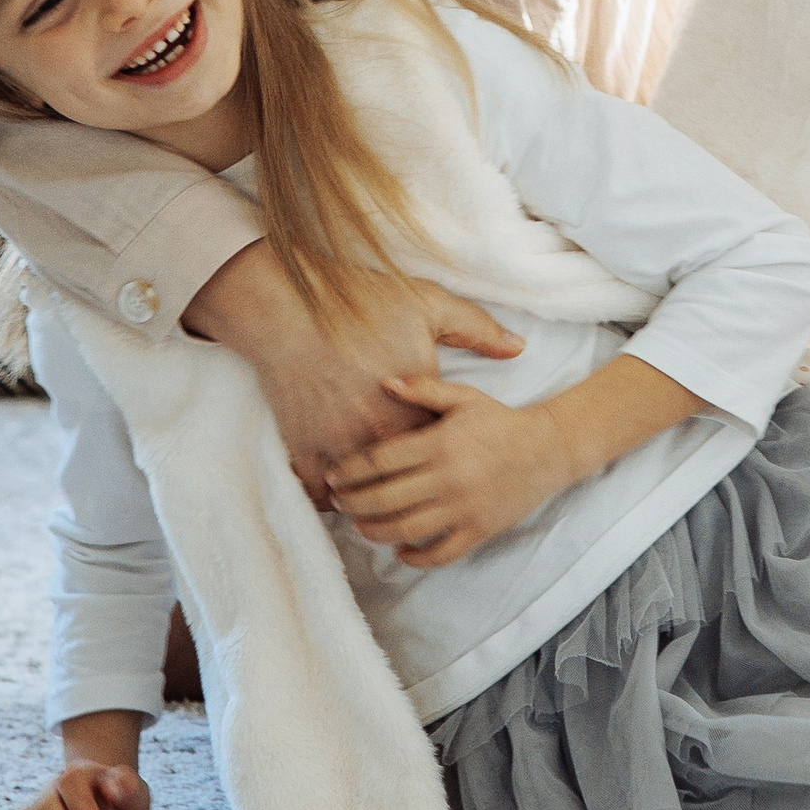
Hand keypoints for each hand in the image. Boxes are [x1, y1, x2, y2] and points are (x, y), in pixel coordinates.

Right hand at [185, 242, 522, 509]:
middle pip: (401, 484)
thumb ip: (477, 330)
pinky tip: (335, 500)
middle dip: (411, 492)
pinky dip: (326, 499)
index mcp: (412, 408)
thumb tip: (518, 348)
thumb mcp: (429, 305)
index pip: (439, 453)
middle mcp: (377, 435)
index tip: (451, 461)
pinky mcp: (302, 446)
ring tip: (377, 507)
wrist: (292, 306)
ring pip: (360, 495)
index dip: (445, 459)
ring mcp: (337, 446)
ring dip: (368, 502)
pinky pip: (316, 491)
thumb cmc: (362, 302)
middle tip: (419, 497)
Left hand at [329, 374, 572, 568]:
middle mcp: (448, 478)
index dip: (350, 471)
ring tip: (360, 526)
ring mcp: (464, 508)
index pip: (381, 462)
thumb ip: (423, 390)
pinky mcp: (479, 530)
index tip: (333, 476)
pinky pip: (441, 554)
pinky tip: (400, 551)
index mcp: (440, 444)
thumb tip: (385, 384)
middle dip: (354, 504)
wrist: (548, 448)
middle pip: (385, 499)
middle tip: (338, 503)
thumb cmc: (500, 422)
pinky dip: (416, 558)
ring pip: (407, 530)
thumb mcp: (464, 398)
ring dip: (376, 532)